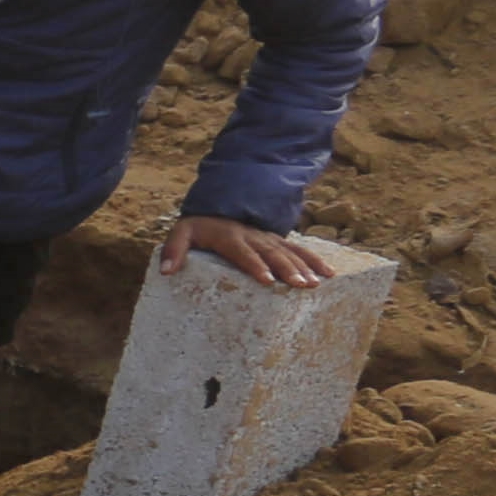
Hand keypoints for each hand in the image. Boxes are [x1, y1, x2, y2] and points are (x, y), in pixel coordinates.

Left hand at [161, 214, 327, 286]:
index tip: (267, 280)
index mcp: (229, 237)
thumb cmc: (197, 228)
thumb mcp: (180, 234)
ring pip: (290, 252)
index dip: (255, 266)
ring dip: (305, 267)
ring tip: (316, 284)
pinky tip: (329, 275)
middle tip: (300, 286)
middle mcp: (252, 237)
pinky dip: (314, 261)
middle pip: (272, 254)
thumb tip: (166, 270)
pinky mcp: (277, 241)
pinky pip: (299, 250)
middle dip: (287, 270)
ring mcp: (268, 239)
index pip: (243, 253)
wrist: (216, 209)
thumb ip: (173, 250)